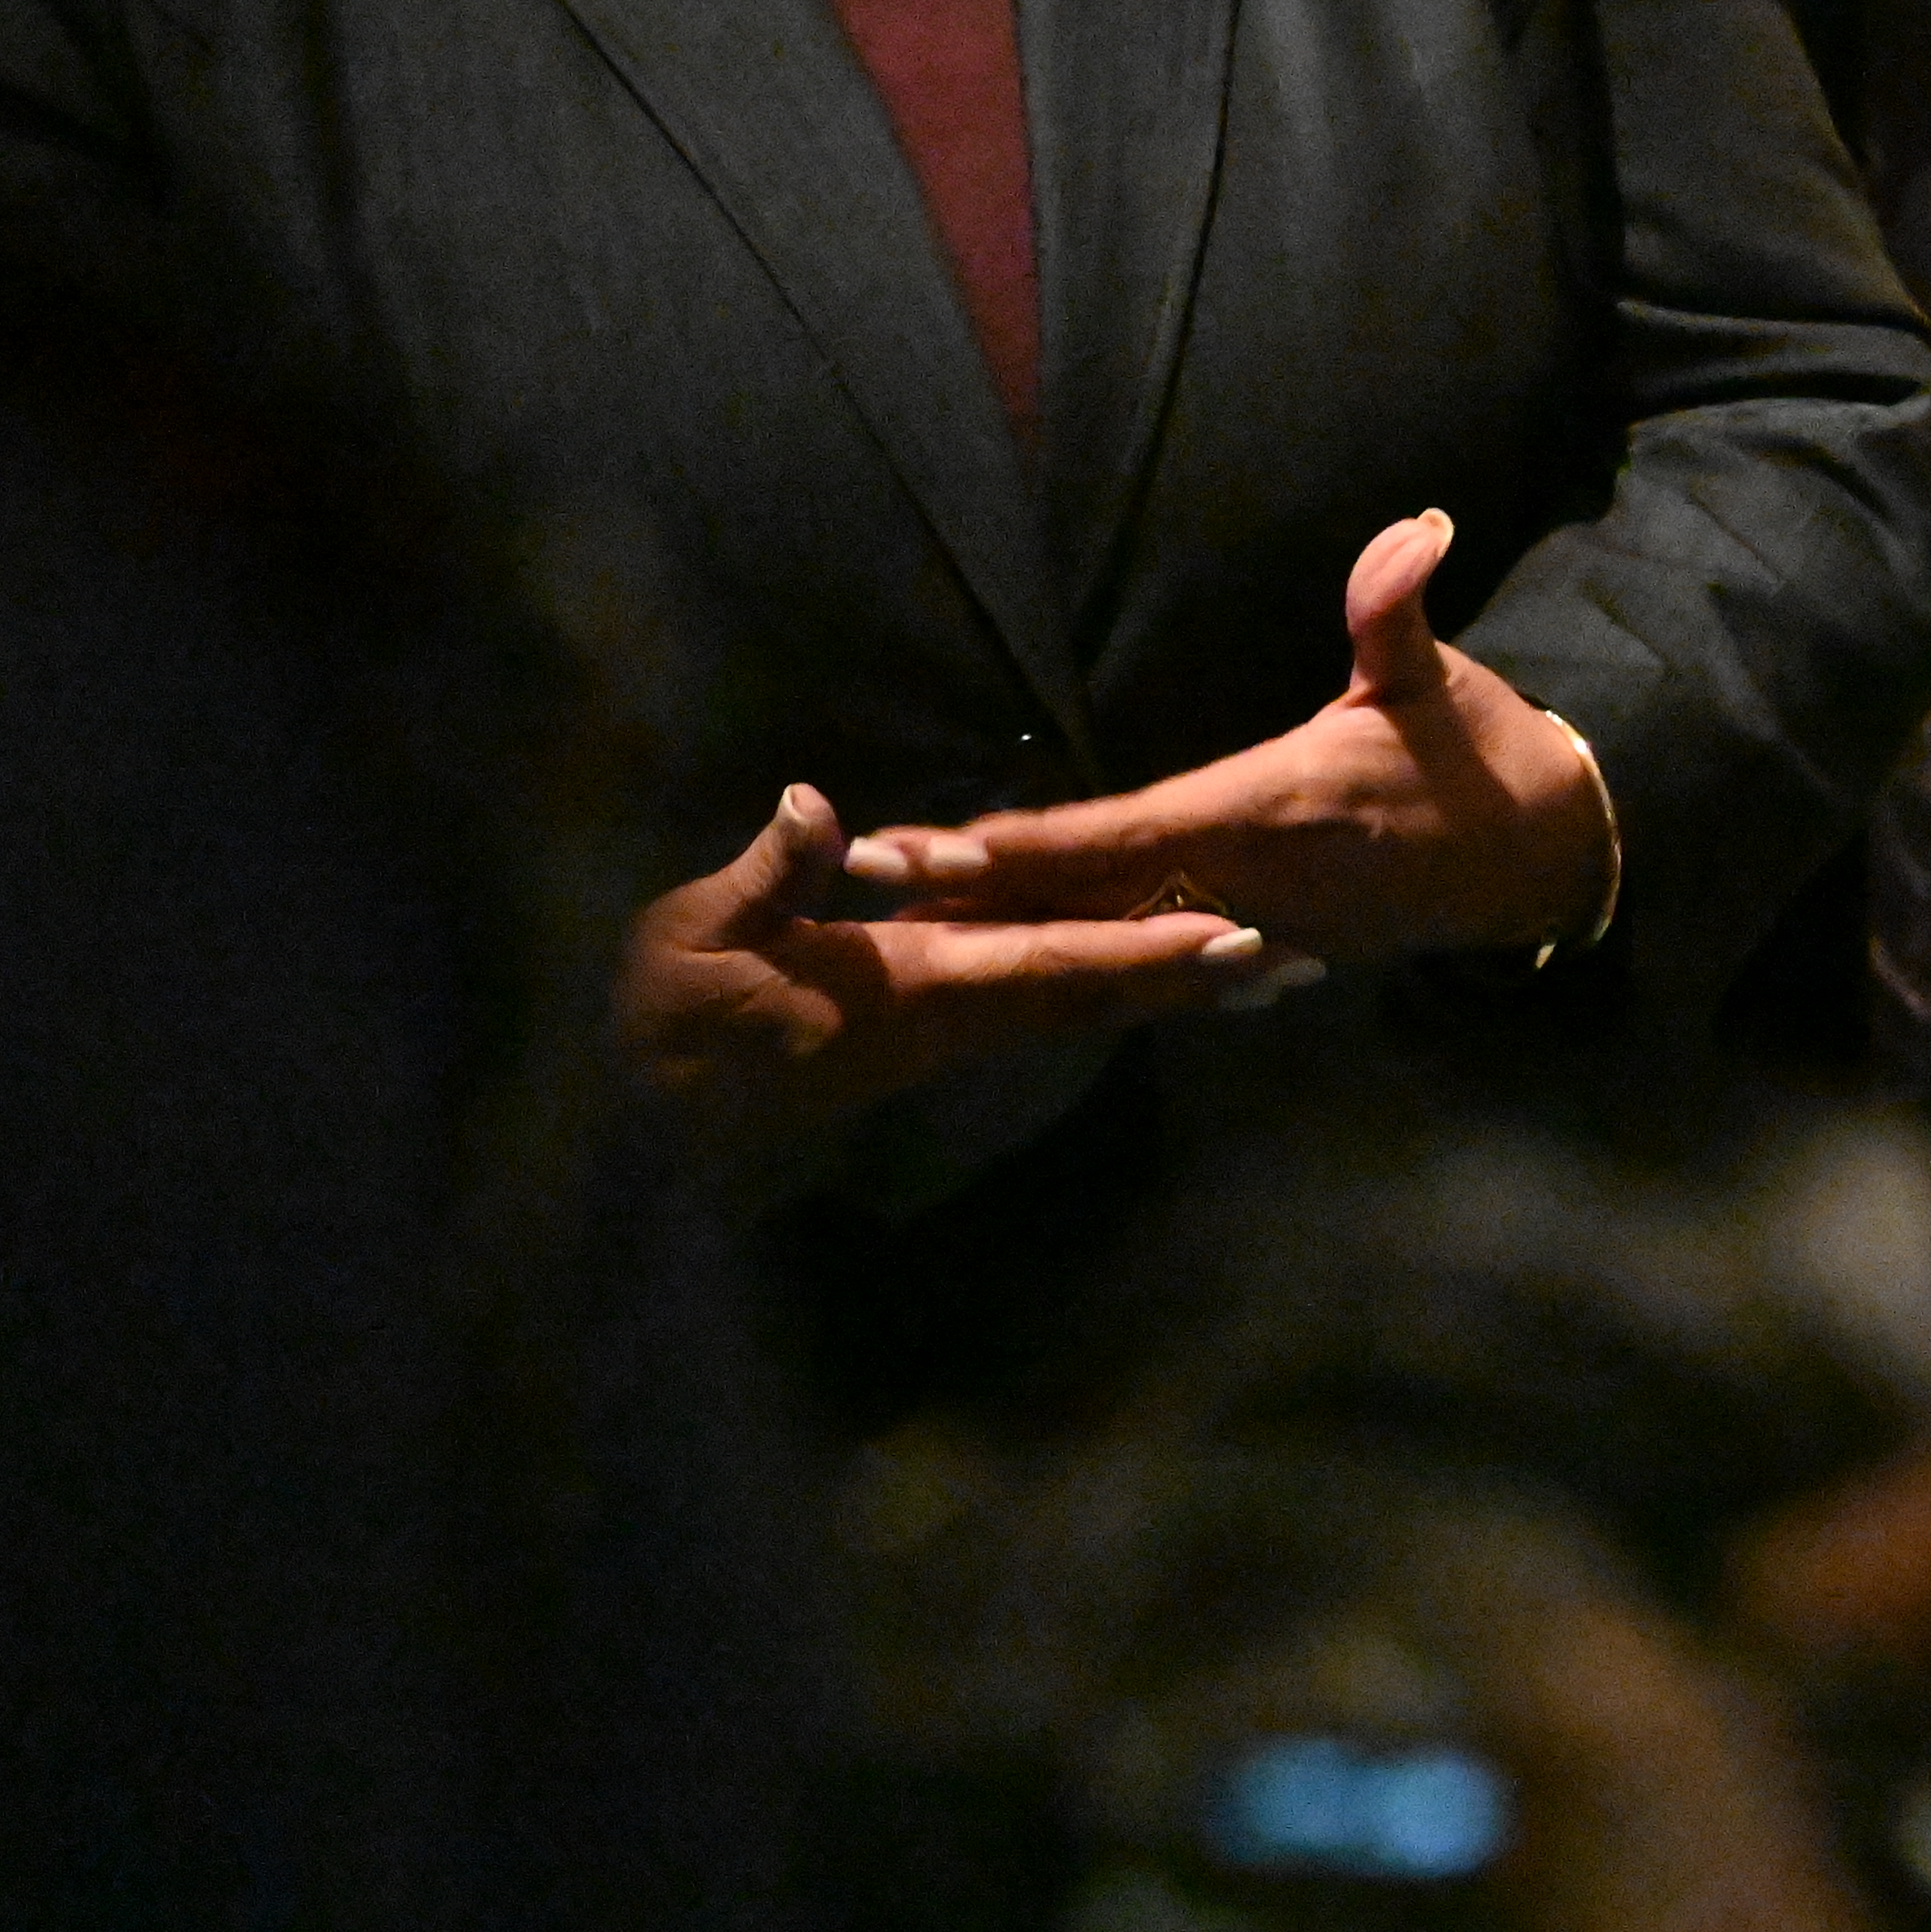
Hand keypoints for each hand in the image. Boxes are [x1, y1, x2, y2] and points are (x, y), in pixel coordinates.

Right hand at [612, 779, 1300, 1187]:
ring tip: (1261, 975)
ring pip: (1076, 1011)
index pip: (1051, 962)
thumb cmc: (655, 1015)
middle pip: (1093, 995)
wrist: (632, 1120)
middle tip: (1298, 962)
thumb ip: (768, 877)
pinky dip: (1106, 996)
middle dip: (1193, 978)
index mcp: (909, 985)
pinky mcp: (922, 1041)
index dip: (1146, 950)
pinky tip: (1149, 983)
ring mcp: (938, 1038)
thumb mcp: (693, 936)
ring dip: (1166, 993)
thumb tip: (820, 811)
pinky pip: (1037, 1016)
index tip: (1235, 938)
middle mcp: (946, 1019)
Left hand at [839, 510, 1617, 965]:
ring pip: (1108, 937)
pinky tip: (1012, 961)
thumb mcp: (1435, 683)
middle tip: (869, 879)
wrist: (1537, 859)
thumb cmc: (1475, 757)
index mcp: (1272, 808)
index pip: (1125, 832)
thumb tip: (1415, 531)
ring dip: (1008, 930)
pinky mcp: (1260, 954)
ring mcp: (1249, 929)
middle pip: (1087, 896)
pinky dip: (1078, 960)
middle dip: (978, 892)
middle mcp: (1245, 883)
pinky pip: (1151, 961)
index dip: (1028, 844)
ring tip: (905, 923)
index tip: (938, 843)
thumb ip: (1397, 613)